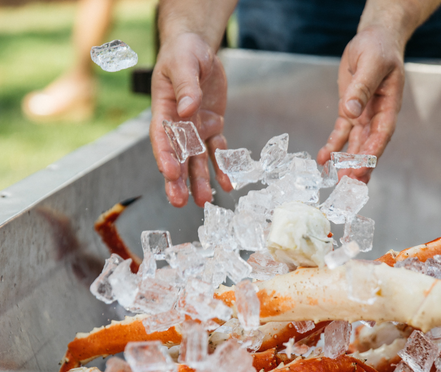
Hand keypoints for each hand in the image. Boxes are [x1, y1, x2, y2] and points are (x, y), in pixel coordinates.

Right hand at [150, 33, 231, 207]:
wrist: (198, 51)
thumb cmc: (184, 53)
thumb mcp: (184, 62)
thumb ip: (186, 85)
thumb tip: (188, 108)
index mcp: (165, 109)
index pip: (162, 136)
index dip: (164, 155)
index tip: (169, 173)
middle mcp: (179, 125)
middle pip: (177, 156)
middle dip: (177, 180)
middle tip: (178, 201)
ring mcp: (196, 130)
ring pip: (197, 160)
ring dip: (200, 181)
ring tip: (203, 202)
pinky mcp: (212, 129)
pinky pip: (218, 151)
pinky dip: (223, 167)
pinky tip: (228, 184)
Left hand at [317, 26, 404, 182]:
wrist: (374, 39)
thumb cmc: (379, 48)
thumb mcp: (372, 63)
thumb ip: (362, 87)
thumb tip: (350, 110)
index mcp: (389, 105)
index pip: (382, 134)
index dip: (372, 153)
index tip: (362, 169)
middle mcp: (376, 115)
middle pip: (368, 146)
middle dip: (359, 166)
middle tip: (348, 184)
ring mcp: (363, 116)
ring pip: (354, 146)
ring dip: (346, 163)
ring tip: (336, 181)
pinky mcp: (349, 113)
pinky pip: (340, 134)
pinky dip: (332, 147)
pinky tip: (322, 160)